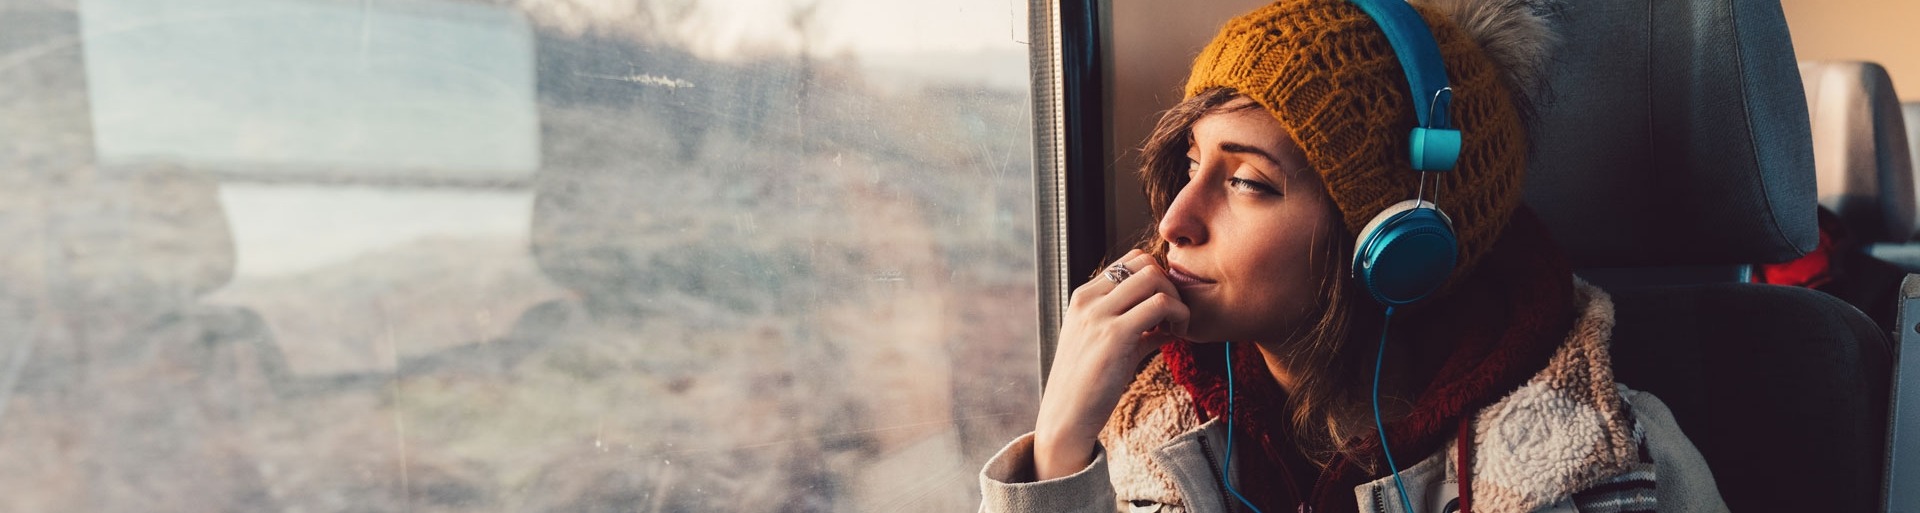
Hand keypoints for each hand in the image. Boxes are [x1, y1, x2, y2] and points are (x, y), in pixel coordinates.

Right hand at [1033, 249, 1189, 479]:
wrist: (1066, 417)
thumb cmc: (1087, 386)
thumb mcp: (1105, 346)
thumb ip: (1133, 328)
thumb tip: (1165, 325)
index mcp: (1083, 297)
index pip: (1129, 261)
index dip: (1155, 278)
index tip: (1163, 307)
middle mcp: (1088, 299)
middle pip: (1144, 262)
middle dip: (1169, 284)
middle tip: (1174, 315)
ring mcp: (1100, 315)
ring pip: (1153, 277)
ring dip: (1175, 299)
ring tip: (1176, 326)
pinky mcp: (1115, 335)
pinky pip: (1161, 305)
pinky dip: (1178, 316)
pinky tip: (1175, 337)